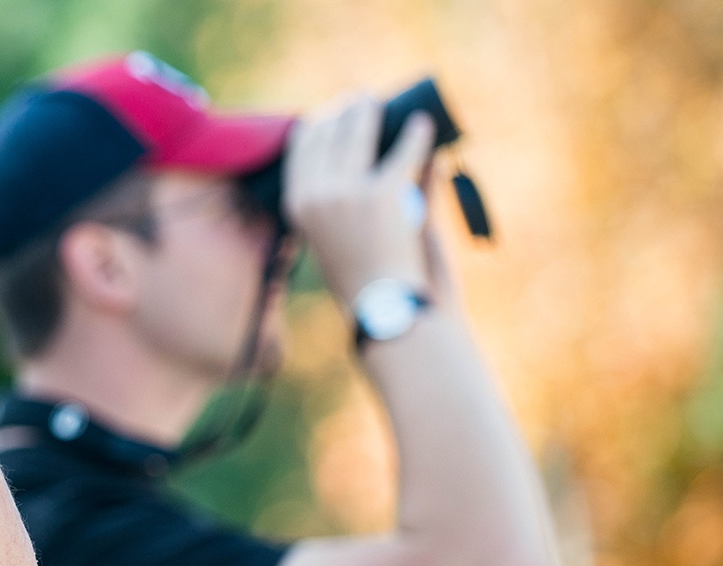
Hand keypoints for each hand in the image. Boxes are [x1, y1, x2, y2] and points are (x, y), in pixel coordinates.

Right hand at [283, 94, 435, 301]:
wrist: (386, 308)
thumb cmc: (366, 276)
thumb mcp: (338, 234)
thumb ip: (346, 197)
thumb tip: (369, 152)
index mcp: (299, 206)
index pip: (301, 149)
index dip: (317, 126)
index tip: (329, 113)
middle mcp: (316, 195)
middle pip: (329, 134)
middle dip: (344, 112)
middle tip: (361, 100)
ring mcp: (348, 193)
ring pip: (360, 135)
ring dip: (371, 112)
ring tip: (380, 102)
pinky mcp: (384, 193)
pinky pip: (404, 153)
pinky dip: (416, 136)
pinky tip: (423, 125)